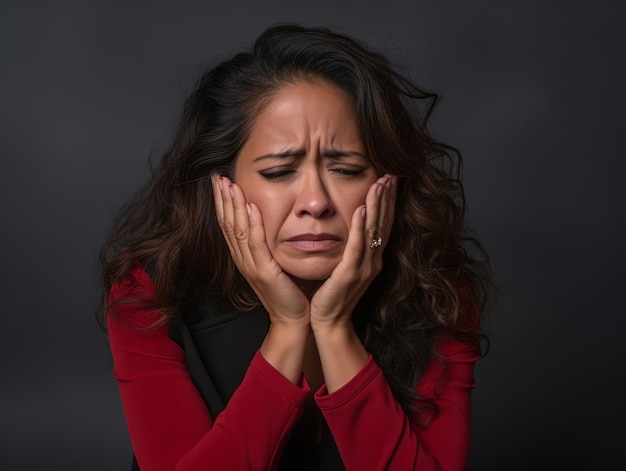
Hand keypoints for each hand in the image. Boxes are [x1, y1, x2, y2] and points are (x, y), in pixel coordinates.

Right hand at [212, 175, 309, 326]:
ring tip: (229, 184)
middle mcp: (242, 260)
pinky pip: (256, 243)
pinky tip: (249, 206)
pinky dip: (252, 223)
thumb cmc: (287, 291)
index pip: (228, 225)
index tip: (219, 182)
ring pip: (237, 230)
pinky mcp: (264, 271)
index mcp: (243, 257)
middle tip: (217, 177)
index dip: (222, 203)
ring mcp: (251, 266)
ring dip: (232, 206)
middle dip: (222, 199)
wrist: (293, 318)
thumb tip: (265, 220)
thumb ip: (266, 244)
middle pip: (227, 224)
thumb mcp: (273, 263)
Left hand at [310, 174, 396, 329]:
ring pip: (373, 230)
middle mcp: (373, 260)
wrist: (330, 322)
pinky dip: (360, 227)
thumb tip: (353, 228)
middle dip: (387, 197)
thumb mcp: (347, 267)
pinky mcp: (350, 273)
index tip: (389, 179)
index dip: (388, 201)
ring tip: (380, 183)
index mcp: (373, 258)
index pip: (383, 224)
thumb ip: (353, 248)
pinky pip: (356, 246)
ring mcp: (364, 267)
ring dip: (377, 205)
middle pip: (383, 223)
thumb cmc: (334, 295)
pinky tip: (361, 210)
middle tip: (390, 174)